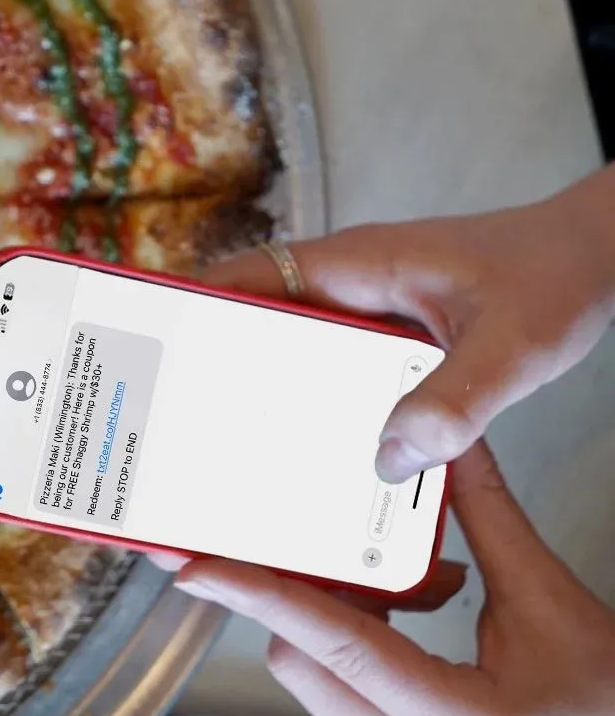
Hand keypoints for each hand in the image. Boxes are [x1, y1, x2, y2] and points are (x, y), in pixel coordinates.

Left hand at [169, 444, 614, 715]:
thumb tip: (445, 439)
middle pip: (301, 655)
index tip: (199, 566)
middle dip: (297, 588)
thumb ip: (487, 515)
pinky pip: (339, 683)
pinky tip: (406, 604)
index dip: (258, 595)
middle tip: (306, 527)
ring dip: (334, 611)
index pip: (330, 643)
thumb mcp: (545, 597)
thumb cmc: (602, 705)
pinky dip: (354, 634)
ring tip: (394, 576)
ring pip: (314, 670)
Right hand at [203, 169, 614, 483]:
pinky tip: (324, 458)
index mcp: (356, 263)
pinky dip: (320, 406)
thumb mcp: (513, 346)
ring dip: (266, 393)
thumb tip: (389, 459)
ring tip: (232, 455)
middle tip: (175, 427)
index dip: (190, 311)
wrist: (598, 256)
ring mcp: (370, 309)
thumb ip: (455, 401)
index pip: (246, 276)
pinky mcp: (394, 336)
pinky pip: (338, 370)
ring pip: (295, 351)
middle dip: (214, 368)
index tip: (146, 350)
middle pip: (256, 322)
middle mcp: (351, 282)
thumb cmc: (557, 272)